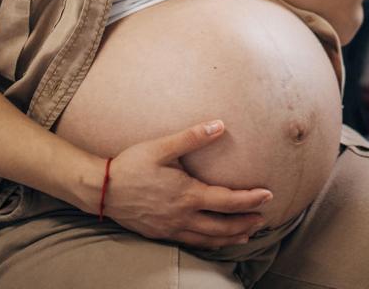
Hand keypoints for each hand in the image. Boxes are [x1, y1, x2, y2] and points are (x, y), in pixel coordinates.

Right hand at [103, 119, 272, 247]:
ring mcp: (172, 228)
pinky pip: (192, 243)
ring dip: (231, 237)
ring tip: (246, 234)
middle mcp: (183, 216)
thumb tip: (220, 125)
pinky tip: (214, 239)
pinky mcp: (161, 234)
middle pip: (223, 226)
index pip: (228, 201)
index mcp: (187, 195)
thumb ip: (192, 137)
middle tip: (263, 219)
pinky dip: (210, 243)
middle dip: (246, 223)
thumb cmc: (131, 165)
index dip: (250, 199)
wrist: (100, 190)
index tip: (268, 195)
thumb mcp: (161, 147)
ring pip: (209, 239)